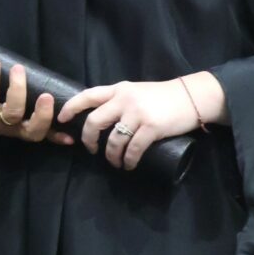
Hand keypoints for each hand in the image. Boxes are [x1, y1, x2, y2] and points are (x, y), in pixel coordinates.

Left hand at [0, 60, 73, 144]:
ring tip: (18, 69)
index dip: (56, 134)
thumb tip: (39, 74)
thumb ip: (19, 92)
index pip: (41, 132)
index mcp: (17, 125)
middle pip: (31, 132)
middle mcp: (8, 128)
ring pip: (12, 113)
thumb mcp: (1, 97)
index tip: (72, 135)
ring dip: (17, 90)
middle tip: (48, 96)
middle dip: (43, 116)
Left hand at [56, 74, 225, 170]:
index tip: (61, 119)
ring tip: (115, 163)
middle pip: (94, 121)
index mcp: (118, 89)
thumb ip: (120, 101)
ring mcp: (137, 113)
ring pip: (113, 140)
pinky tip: (129, 165)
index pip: (87, 95)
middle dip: (89, 139)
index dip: (71, 107)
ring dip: (111, 156)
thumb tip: (103, 118)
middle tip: (92, 149)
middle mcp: (124, 99)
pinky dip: (128, 161)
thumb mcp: (136, 92)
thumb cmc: (163, 96)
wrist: (192, 97)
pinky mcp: (151, 127)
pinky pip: (132, 149)